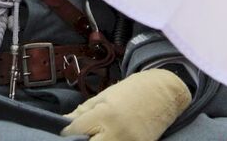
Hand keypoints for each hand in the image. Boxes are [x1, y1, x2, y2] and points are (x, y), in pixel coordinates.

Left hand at [61, 69, 191, 140]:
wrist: (163, 91)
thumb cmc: (131, 90)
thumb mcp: (103, 97)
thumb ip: (82, 112)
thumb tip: (63, 124)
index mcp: (105, 114)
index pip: (76, 130)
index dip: (67, 132)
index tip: (64, 132)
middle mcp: (117, 132)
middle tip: (78, 137)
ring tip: (94, 136)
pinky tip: (108, 138)